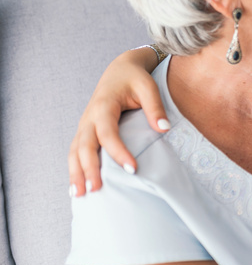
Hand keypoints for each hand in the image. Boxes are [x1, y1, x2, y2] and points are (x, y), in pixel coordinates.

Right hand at [68, 48, 167, 196]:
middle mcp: (89, 117)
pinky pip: (75, 152)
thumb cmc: (135, 78)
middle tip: (97, 190)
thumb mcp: (148, 87)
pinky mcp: (85, 131)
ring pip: (75, 151)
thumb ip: (155, 107)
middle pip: (84, 146)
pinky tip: (77, 186)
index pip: (108, 133)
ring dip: (76, 173)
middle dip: (89, 169)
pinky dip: (74, 168)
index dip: (118, 152)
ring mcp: (84, 125)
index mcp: (104, 106)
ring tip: (80, 195)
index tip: (133, 169)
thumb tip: (164, 129)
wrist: (119, 69)